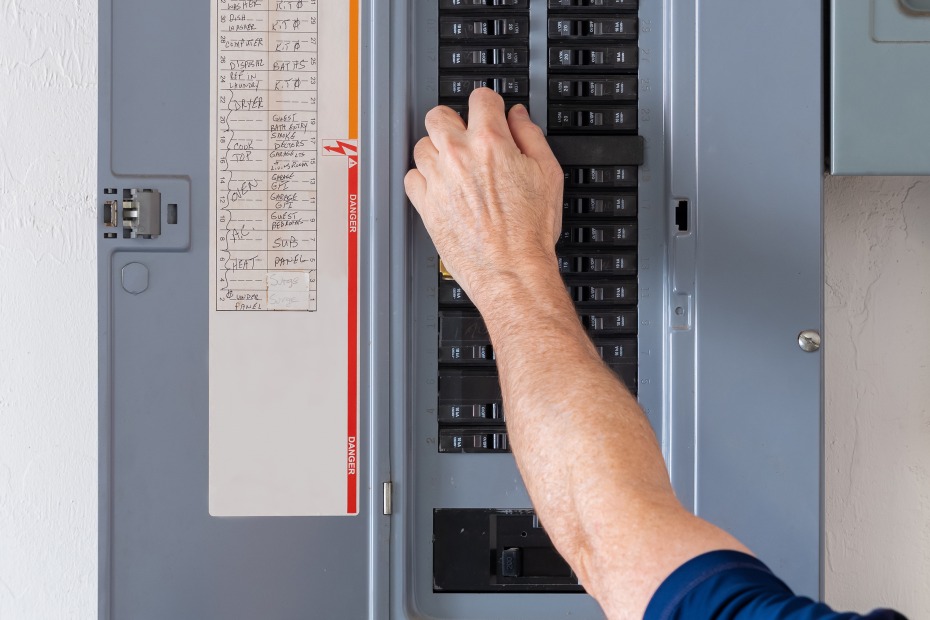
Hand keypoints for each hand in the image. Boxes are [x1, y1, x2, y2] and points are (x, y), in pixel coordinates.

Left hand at [404, 88, 563, 308]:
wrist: (511, 271)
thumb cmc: (530, 232)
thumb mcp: (548, 174)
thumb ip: (531, 136)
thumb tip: (518, 117)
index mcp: (490, 142)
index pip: (480, 98)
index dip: (489, 104)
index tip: (490, 112)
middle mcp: (458, 156)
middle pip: (438, 115)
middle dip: (453, 121)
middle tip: (465, 136)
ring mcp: (438, 180)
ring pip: (421, 145)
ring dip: (437, 151)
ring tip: (454, 166)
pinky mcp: (425, 204)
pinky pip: (411, 177)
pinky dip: (423, 178)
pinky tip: (441, 187)